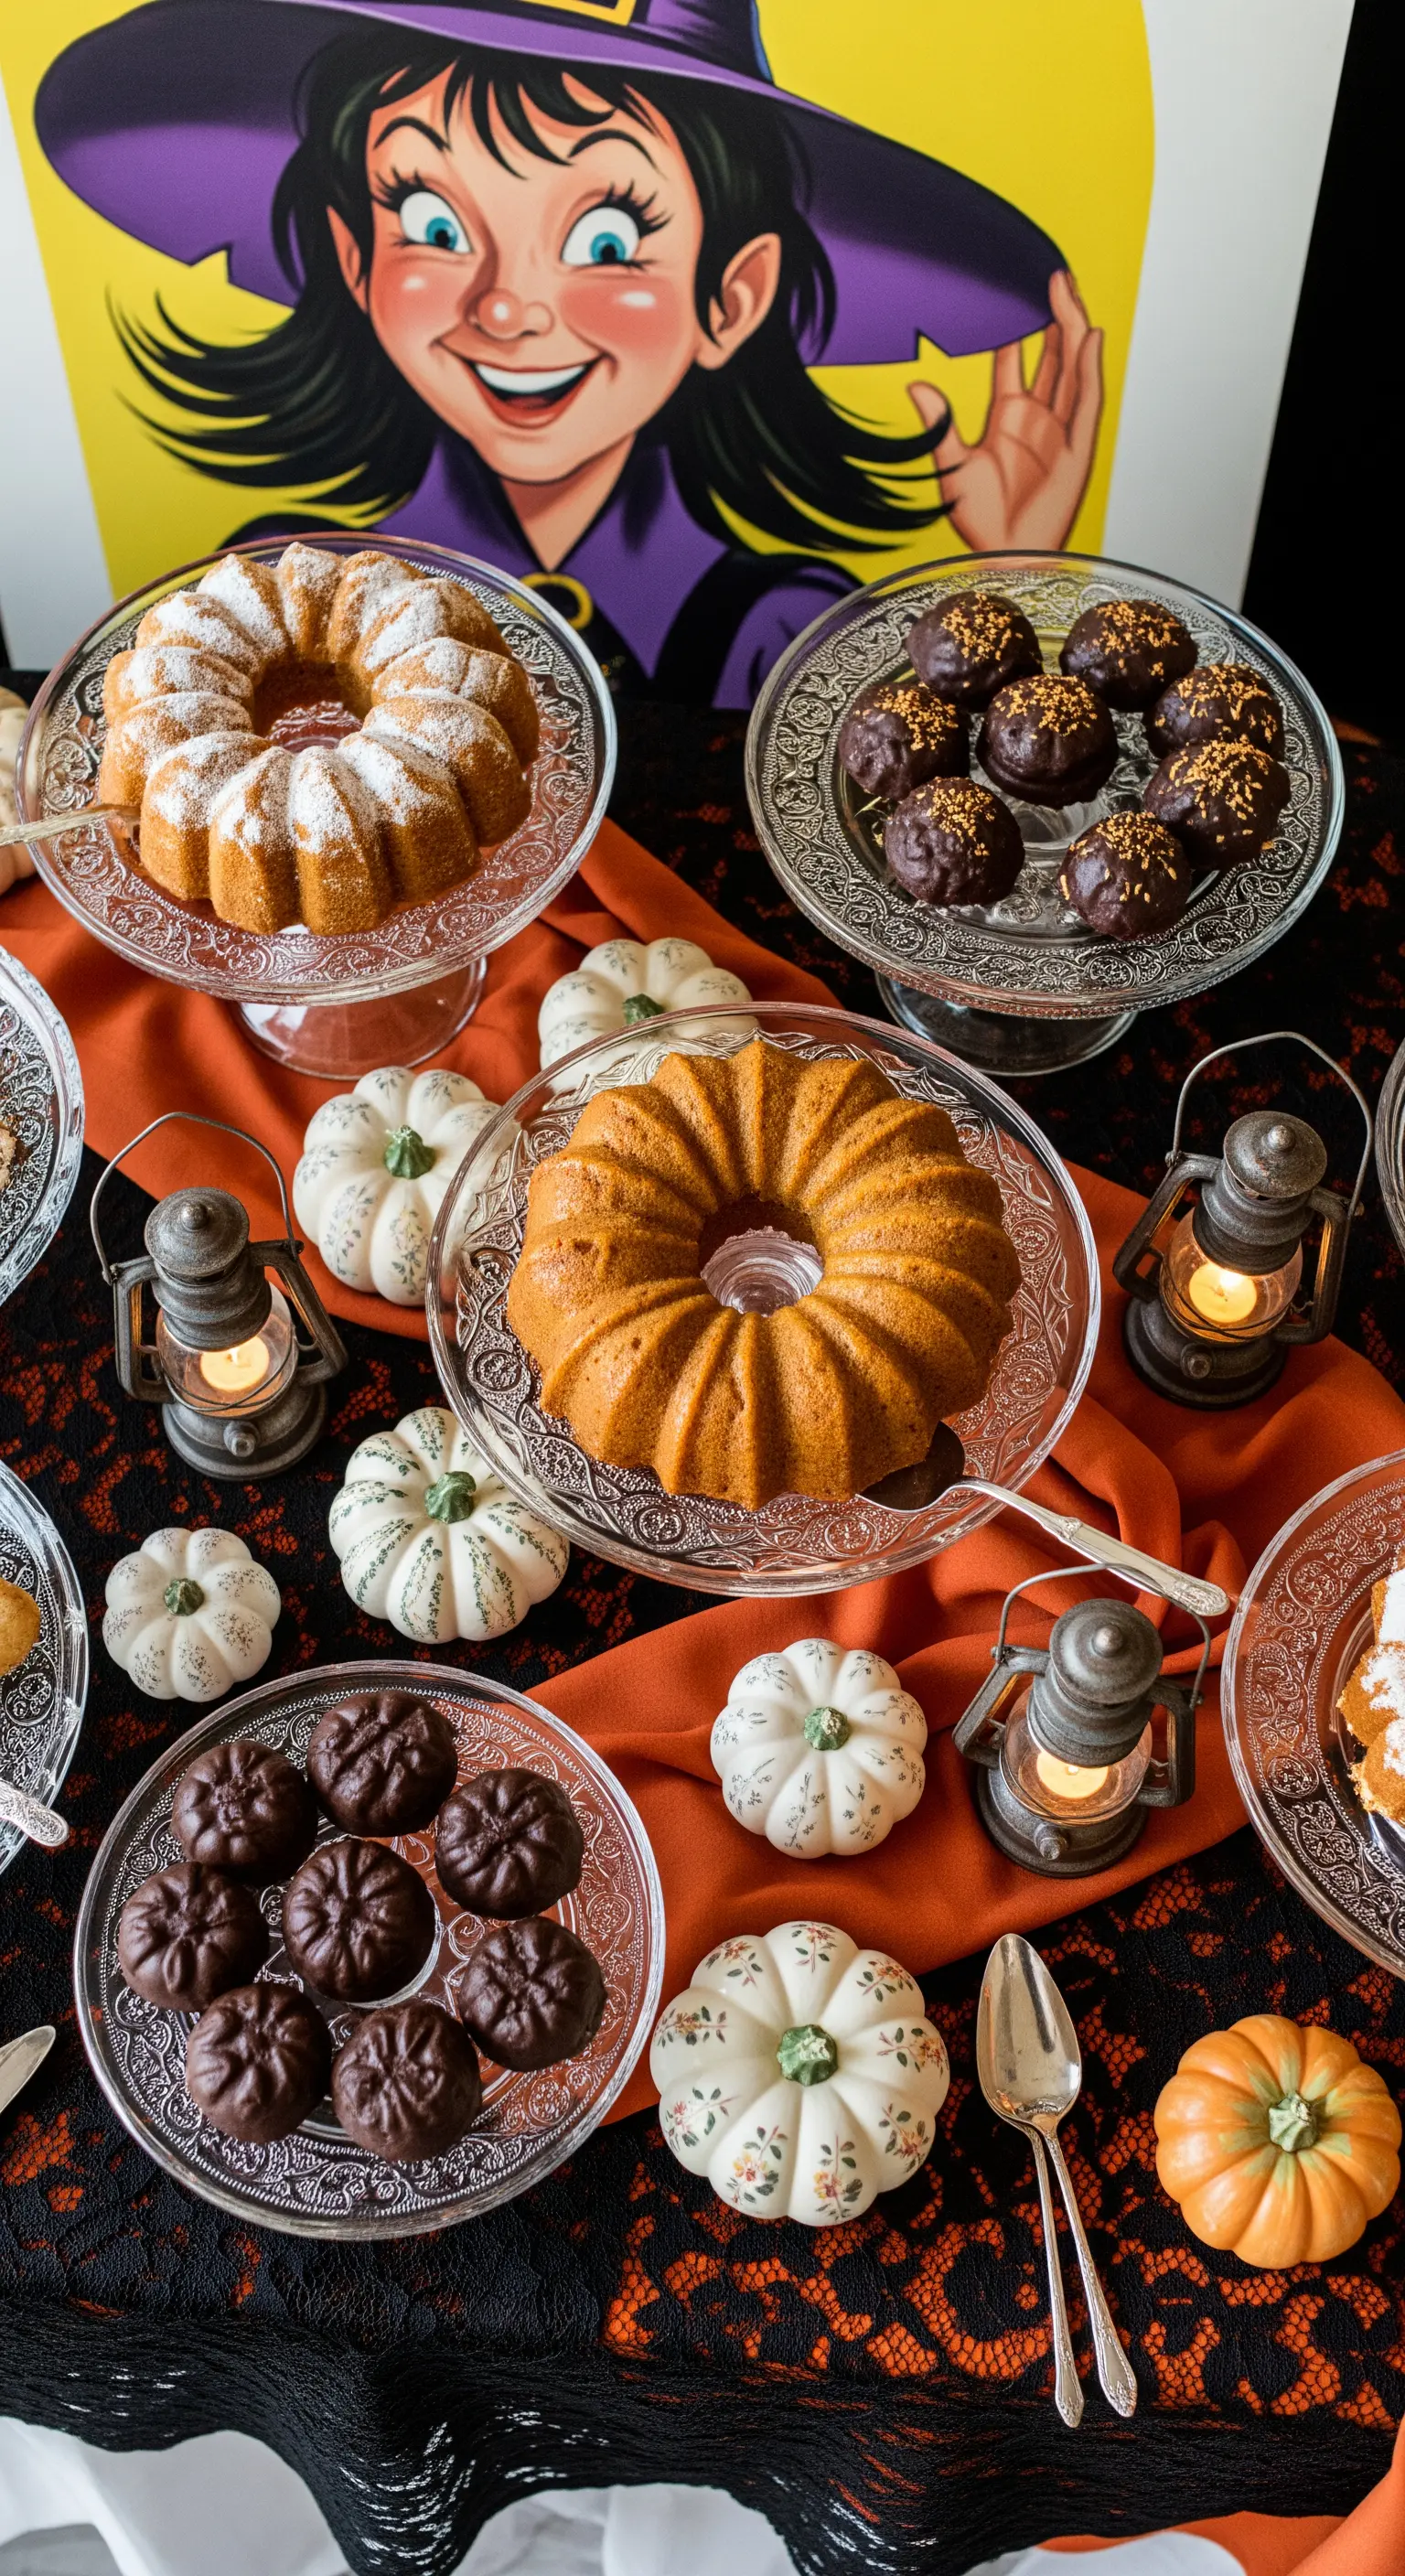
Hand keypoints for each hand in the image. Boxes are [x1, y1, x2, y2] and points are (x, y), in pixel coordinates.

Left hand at [910, 270, 1103, 553]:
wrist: (1006, 557)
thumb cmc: (980, 521)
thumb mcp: (951, 466)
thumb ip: (938, 424)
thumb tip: (915, 384)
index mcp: (1008, 418)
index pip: (1015, 361)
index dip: (1019, 329)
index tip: (1020, 294)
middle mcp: (1037, 419)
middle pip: (1052, 356)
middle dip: (1054, 317)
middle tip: (1053, 278)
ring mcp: (1060, 432)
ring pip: (1072, 370)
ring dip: (1073, 331)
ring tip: (1067, 292)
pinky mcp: (1078, 450)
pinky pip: (1087, 403)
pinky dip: (1089, 371)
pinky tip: (1088, 339)